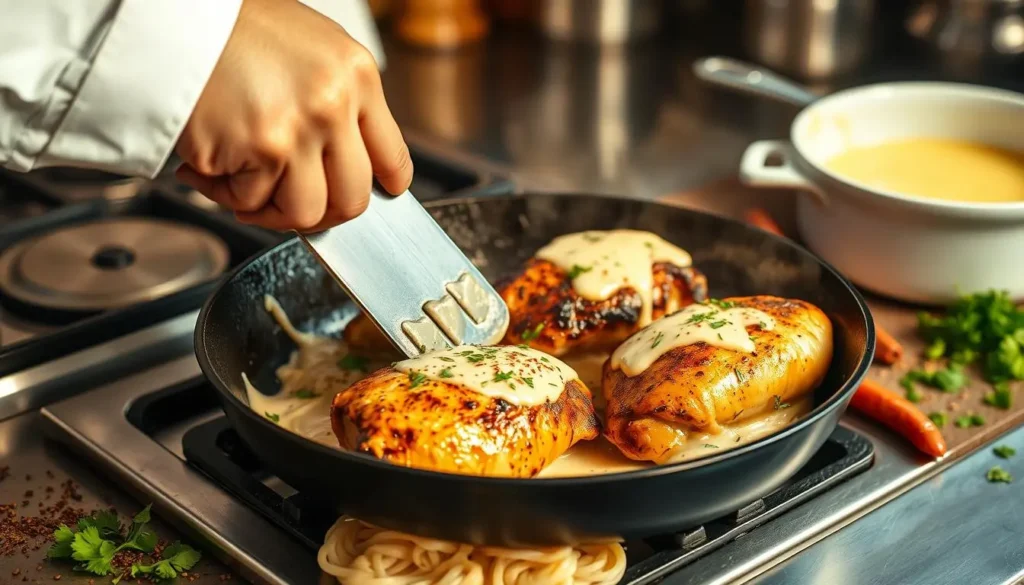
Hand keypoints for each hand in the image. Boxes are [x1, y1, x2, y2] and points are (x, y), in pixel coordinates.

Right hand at [174, 0, 411, 230]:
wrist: (174, 19)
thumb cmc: (236, 33)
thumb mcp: (314, 51)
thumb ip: (341, 103)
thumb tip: (351, 162)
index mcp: (357, 76)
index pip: (392, 156)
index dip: (382, 187)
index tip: (376, 196)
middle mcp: (334, 103)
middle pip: (352, 199)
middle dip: (323, 212)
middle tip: (294, 203)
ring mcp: (299, 129)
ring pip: (305, 212)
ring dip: (271, 209)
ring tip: (245, 184)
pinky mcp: (259, 149)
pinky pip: (252, 201)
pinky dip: (226, 194)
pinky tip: (211, 166)